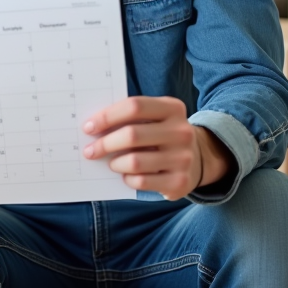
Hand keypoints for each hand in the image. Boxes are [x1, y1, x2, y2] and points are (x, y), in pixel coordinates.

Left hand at [82, 96, 233, 200]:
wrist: (198, 158)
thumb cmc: (161, 134)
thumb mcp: (154, 117)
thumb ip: (129, 117)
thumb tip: (92, 127)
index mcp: (173, 108)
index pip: (134, 106)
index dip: (107, 116)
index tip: (89, 127)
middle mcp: (182, 131)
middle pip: (132, 135)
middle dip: (104, 144)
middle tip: (89, 150)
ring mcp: (183, 158)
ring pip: (135, 162)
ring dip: (114, 163)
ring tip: (110, 163)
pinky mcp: (180, 181)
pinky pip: (142, 181)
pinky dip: (128, 179)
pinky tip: (126, 175)